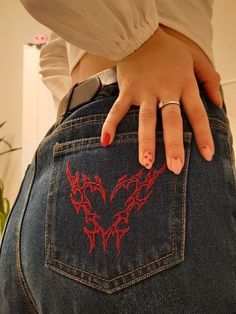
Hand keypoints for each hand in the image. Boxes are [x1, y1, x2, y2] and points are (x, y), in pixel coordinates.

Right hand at [100, 27, 221, 173]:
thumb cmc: (169, 51)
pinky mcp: (127, 91)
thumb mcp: (195, 59)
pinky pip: (117, 110)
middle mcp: (165, 90)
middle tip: (175, 168)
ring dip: (146, 142)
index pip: (197, 113)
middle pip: (171, 121)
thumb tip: (219, 103)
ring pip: (146, 120)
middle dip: (173, 145)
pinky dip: (110, 124)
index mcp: (184, 84)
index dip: (203, 135)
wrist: (140, 36)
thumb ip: (209, 79)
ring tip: (147, 163)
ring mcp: (144, 91)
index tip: (207, 155)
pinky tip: (106, 141)